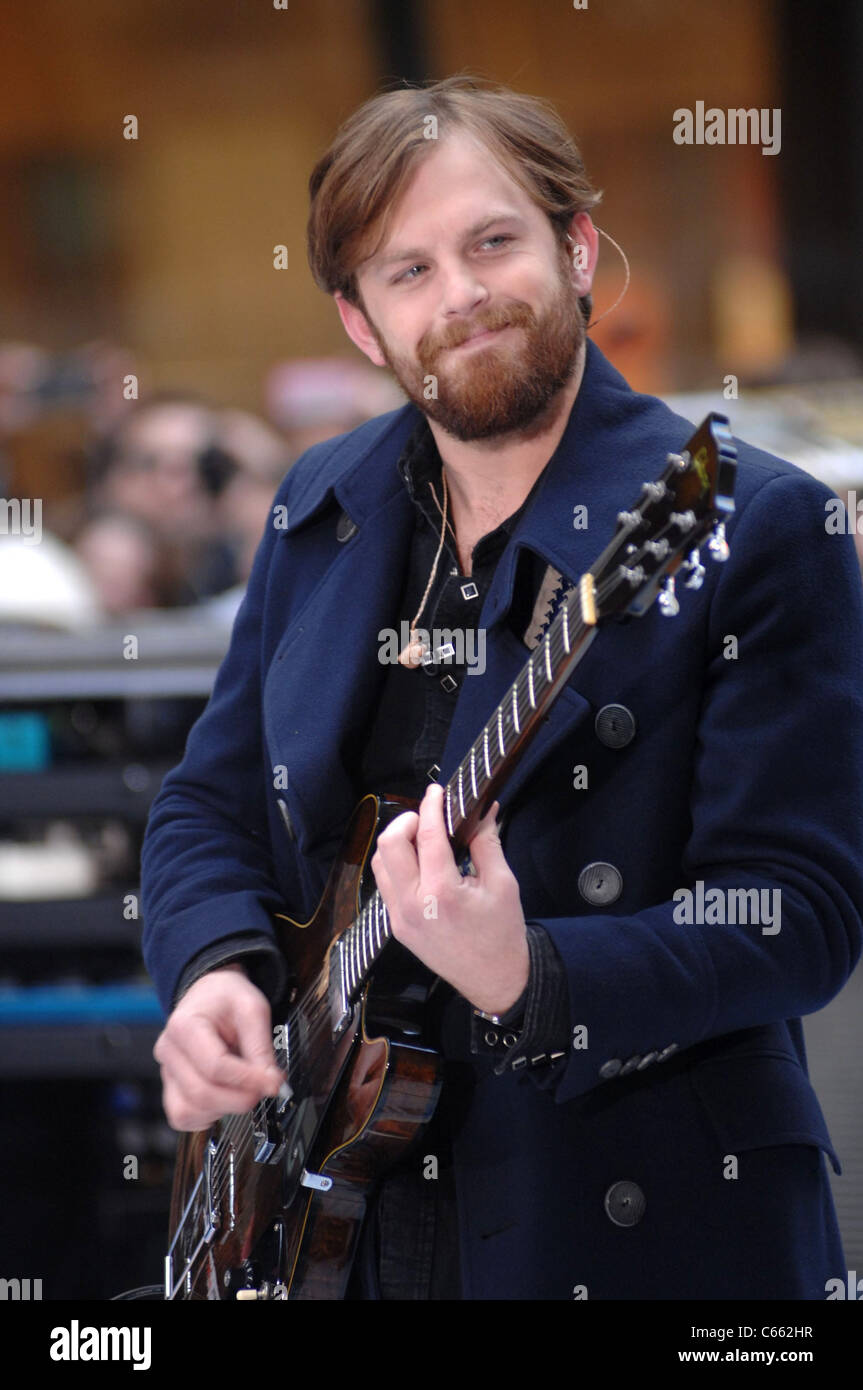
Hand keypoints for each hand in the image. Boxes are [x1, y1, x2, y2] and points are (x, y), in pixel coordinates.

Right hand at [153, 964, 284, 1130]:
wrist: (209, 995)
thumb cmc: (227, 998)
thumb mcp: (253, 1009)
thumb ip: (262, 1047)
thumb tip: (272, 1083)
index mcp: (184, 1025)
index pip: (215, 1066)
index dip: (248, 1079)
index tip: (274, 1082)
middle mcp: (169, 1051)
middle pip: (201, 1093)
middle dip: (240, 1099)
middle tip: (264, 1089)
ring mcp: (167, 1073)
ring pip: (189, 1111)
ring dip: (224, 1109)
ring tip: (242, 1088)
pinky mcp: (171, 1089)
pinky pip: (184, 1117)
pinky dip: (209, 1115)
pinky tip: (225, 1096)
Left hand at [370, 785, 529, 1015]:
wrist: (495, 982)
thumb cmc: (503, 933)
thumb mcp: (503, 884)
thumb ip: (487, 842)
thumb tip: (484, 809)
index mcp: (442, 893)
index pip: (428, 836)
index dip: (432, 806)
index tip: (437, 791)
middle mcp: (412, 904)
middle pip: (389, 844)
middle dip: (408, 821)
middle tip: (430, 818)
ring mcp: (399, 918)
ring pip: (380, 863)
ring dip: (398, 843)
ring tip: (424, 839)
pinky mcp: (396, 927)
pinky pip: (386, 884)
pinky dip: (397, 865)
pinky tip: (420, 864)